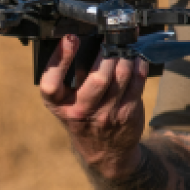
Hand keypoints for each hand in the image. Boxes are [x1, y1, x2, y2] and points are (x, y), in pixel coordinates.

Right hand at [39, 34, 148, 179]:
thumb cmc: (83, 117)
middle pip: (97, 79)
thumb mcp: (67, 101)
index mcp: (58, 105)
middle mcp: (80, 112)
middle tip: (109, 42)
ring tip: (124, 49)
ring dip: (124, 57)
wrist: (105, 151)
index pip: (50, 82)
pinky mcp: (127, 114)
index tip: (70, 38)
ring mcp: (106, 115)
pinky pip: (136, 83)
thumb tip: (85, 40)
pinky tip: (136, 59)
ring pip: (120, 77)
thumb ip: (69, 76)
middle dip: (106, 54)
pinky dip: (138, 66)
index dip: (60, 58)